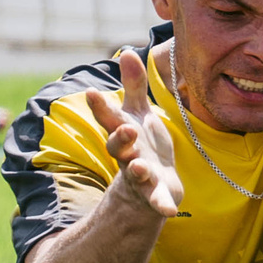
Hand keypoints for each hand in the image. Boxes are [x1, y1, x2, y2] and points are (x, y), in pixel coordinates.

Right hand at [85, 47, 183, 218]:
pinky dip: (161, 205)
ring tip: (141, 168)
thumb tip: (127, 51)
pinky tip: (169, 210)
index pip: (110, 118)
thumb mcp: (138, 113)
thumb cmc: (141, 141)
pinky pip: (156, 201)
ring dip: (137, 171)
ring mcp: (140, 176)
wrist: (147, 182)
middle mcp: (127, 155)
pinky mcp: (155, 195)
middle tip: (127, 129)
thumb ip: (133, 85)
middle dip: (121, 139)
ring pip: (135, 174)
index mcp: (123, 133)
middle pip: (119, 147)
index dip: (101, 107)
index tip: (93, 92)